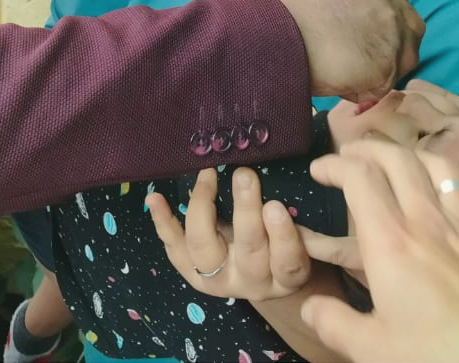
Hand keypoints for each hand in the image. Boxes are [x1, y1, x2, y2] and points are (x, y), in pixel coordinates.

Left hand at [147, 167, 312, 301]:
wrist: (258, 277)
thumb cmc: (283, 245)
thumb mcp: (303, 239)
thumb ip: (299, 221)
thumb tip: (289, 182)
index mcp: (286, 277)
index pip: (287, 262)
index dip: (282, 236)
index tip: (275, 206)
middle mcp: (251, 283)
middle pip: (248, 252)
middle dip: (245, 212)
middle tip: (244, 175)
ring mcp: (216, 280)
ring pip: (205, 249)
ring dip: (204, 209)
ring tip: (207, 176)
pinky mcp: (189, 272)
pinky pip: (173, 247)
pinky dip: (163, 221)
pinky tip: (155, 198)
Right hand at [278, 0, 422, 100]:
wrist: (278, 41)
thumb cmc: (286, 25)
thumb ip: (353, 5)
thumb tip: (361, 31)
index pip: (399, 1)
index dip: (390, 23)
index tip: (375, 38)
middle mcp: (385, 0)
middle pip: (413, 28)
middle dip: (398, 47)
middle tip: (370, 63)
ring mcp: (391, 31)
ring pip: (405, 59)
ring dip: (383, 71)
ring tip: (349, 75)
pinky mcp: (388, 63)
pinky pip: (385, 85)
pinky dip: (366, 91)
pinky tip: (341, 85)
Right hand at [298, 142, 458, 362]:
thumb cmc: (440, 354)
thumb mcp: (375, 349)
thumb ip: (335, 323)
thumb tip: (308, 306)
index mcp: (390, 243)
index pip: (359, 178)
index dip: (335, 164)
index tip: (319, 170)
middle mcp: (427, 220)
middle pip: (397, 159)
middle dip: (368, 149)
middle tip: (351, 155)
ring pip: (439, 165)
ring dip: (412, 155)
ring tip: (399, 160)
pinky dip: (456, 177)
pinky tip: (450, 183)